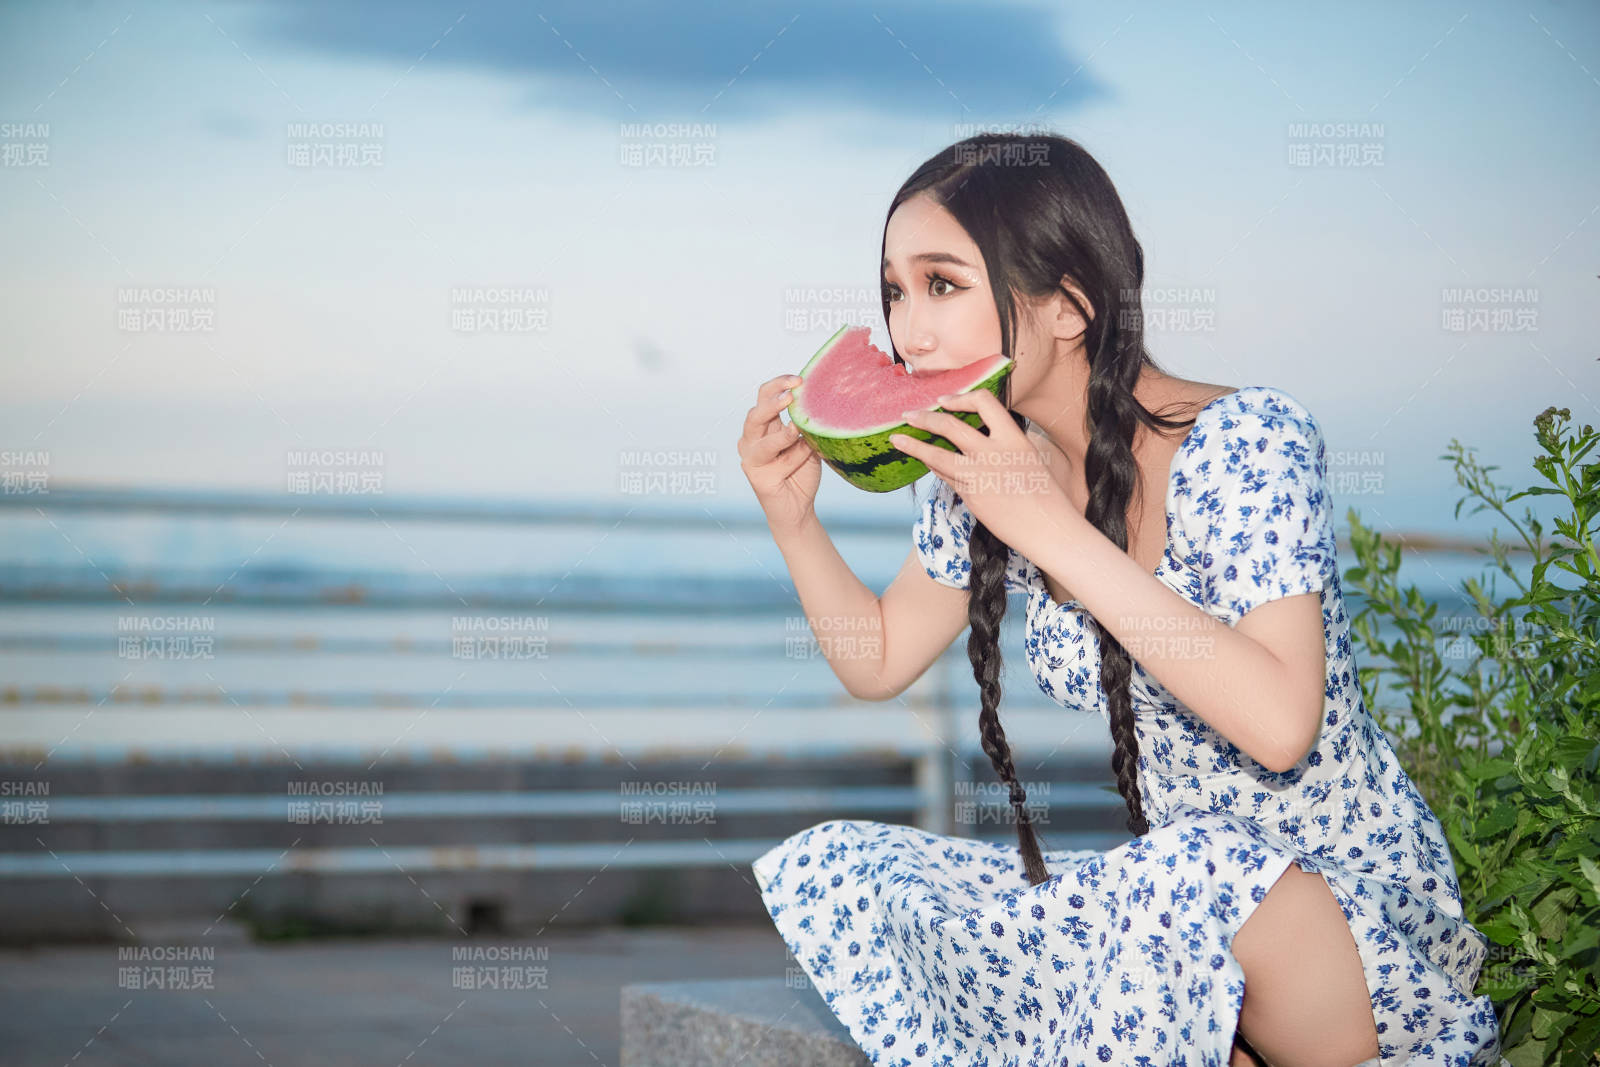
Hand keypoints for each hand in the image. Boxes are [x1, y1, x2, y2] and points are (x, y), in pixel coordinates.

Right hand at [738, 373, 820, 533]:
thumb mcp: (808, 443)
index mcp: (763, 427)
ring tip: (796, 425)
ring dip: (779, 429)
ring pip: (759, 435)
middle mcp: (752, 439)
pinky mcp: (756, 475)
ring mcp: (751, 457)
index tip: (799, 379)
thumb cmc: (802, 473)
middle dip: (773, 398)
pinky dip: (792, 454)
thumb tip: (815, 403)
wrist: (799, 508)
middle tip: (793, 391)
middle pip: (755, 411)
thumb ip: (806, 426)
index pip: (763, 396)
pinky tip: (804, 450)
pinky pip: (776, 459)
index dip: (778, 384)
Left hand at [888, 390, 1071, 554]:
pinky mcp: (969, 496)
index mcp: (1013, 437)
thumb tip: (975, 437)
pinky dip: (934, 468)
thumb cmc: (1045, 495)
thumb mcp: (1029, 458)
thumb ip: (1002, 444)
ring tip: (896, 438)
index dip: (961, 398)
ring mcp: (978, 475)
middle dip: (925, 418)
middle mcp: (992, 453)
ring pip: (936, 455)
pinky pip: (946, 477)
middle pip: (950, 426)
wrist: (1047, 528)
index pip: (983, 402)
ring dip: (913, 445)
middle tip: (909, 415)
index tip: (944, 400)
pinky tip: (926, 464)